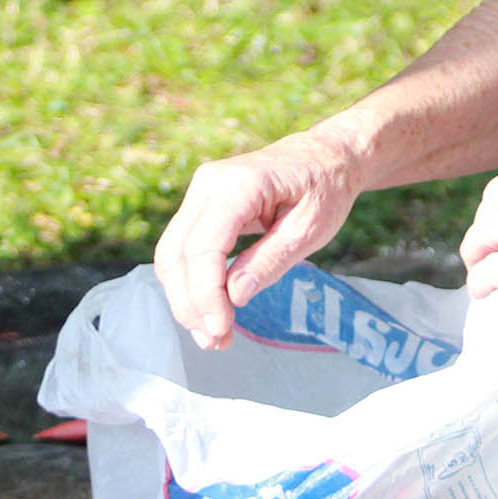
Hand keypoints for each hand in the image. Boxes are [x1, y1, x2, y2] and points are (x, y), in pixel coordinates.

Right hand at [154, 132, 366, 348]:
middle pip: (176, 254)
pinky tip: (210, 311)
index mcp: (239, 185)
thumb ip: (271, 260)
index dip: (206, 294)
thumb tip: (234, 295)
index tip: (221, 330)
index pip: (204, 248)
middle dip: (190, 304)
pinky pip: (184, 248)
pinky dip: (192, 283)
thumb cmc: (324, 189)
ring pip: (172, 254)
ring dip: (186, 299)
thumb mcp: (310, 228)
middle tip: (215, 342)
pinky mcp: (201, 205)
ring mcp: (200, 191)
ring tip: (213, 335)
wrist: (324, 156)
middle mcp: (208, 184)